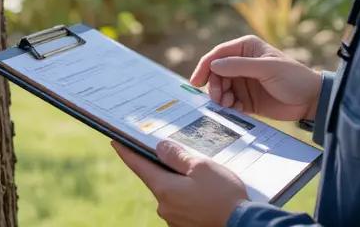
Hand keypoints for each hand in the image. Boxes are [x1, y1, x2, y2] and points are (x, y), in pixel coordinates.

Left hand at [112, 139, 247, 226]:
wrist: (243, 226)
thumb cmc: (224, 196)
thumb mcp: (201, 167)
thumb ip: (178, 156)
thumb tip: (160, 148)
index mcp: (164, 189)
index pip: (139, 165)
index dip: (127, 151)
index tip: (115, 141)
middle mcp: (164, 207)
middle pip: (158, 179)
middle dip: (166, 167)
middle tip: (181, 157)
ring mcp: (174, 220)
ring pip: (172, 193)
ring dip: (181, 184)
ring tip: (203, 179)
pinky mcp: (186, 226)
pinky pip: (183, 206)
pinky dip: (190, 197)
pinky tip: (206, 194)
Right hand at [189, 35, 321, 121]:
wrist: (310, 100)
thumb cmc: (292, 77)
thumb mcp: (266, 68)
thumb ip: (239, 66)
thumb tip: (214, 65)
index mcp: (245, 48)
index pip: (218, 54)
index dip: (205, 66)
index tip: (196, 81)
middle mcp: (241, 63)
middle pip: (216, 73)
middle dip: (214, 86)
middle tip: (218, 99)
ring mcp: (244, 82)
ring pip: (221, 88)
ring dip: (220, 97)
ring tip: (228, 105)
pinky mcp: (247, 99)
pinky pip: (230, 102)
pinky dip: (228, 106)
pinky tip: (235, 109)